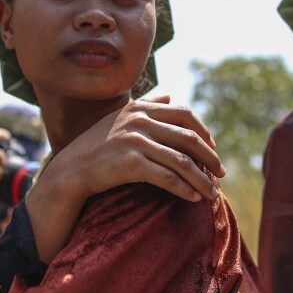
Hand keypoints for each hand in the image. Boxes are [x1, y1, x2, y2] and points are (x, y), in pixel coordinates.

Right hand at [25, 96, 224, 262]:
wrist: (71, 170)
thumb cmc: (96, 146)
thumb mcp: (120, 118)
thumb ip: (147, 105)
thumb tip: (170, 95)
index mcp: (140, 108)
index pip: (184, 114)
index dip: (203, 132)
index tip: (214, 149)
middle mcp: (139, 120)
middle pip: (188, 138)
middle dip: (209, 158)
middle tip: (221, 174)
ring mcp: (135, 141)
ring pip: (182, 161)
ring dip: (202, 179)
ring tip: (212, 194)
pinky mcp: (130, 163)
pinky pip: (167, 177)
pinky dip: (184, 188)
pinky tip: (193, 198)